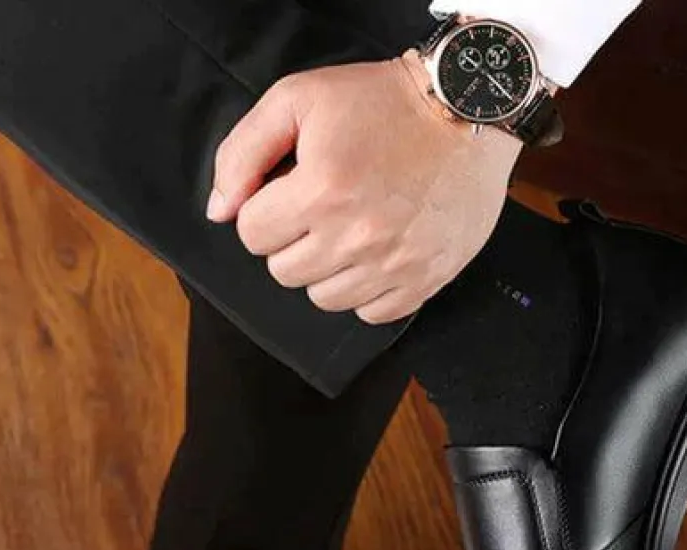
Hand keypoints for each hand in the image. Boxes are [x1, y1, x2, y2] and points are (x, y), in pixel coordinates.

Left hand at [207, 55, 522, 324]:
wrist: (466, 113)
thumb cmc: (381, 102)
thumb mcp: (298, 99)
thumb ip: (243, 153)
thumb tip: (220, 211)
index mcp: (321, 189)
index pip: (253, 235)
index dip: (264, 211)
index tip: (289, 193)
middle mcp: (356, 235)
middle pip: (284, 272)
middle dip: (292, 241)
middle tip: (320, 210)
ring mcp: (393, 264)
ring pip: (324, 299)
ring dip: (327, 270)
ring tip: (348, 232)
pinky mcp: (423, 280)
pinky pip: (370, 314)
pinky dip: (366, 291)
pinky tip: (375, 255)